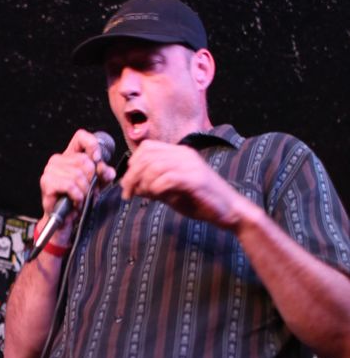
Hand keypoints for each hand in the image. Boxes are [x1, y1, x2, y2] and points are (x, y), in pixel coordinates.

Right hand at [39, 130, 116, 238]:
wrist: (64, 220)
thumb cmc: (77, 200)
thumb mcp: (97, 184)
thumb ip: (104, 174)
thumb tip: (105, 169)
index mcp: (69, 155)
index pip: (81, 137)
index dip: (92, 146)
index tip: (97, 159)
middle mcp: (58, 160)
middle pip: (84, 161)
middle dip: (91, 180)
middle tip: (87, 191)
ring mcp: (50, 170)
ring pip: (78, 175)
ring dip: (84, 191)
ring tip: (80, 198)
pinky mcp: (47, 182)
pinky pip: (70, 186)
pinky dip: (77, 196)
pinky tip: (75, 202)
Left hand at [120, 140, 247, 227]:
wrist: (230, 210)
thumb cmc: (201, 201)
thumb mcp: (172, 193)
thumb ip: (154, 186)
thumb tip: (133, 186)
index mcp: (179, 154)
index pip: (147, 147)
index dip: (132, 164)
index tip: (127, 183)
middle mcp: (184, 155)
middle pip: (147, 156)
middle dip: (132, 175)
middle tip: (127, 193)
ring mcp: (191, 166)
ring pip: (155, 166)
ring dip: (142, 183)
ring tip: (139, 196)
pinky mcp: (196, 180)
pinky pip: (168, 179)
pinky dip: (156, 188)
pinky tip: (155, 197)